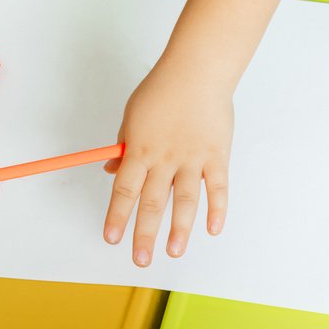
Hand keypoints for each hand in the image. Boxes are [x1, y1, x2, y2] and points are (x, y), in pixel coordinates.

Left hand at [104, 62, 232, 265]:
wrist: (197, 70)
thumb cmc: (162, 90)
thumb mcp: (132, 116)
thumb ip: (124, 146)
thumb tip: (111, 172)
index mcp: (140, 149)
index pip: (124, 190)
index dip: (117, 216)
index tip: (111, 238)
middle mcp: (165, 158)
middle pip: (152, 202)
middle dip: (144, 234)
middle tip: (140, 259)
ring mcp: (193, 158)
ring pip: (185, 200)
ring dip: (179, 229)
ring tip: (173, 252)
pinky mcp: (217, 155)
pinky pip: (218, 187)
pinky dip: (217, 209)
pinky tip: (212, 229)